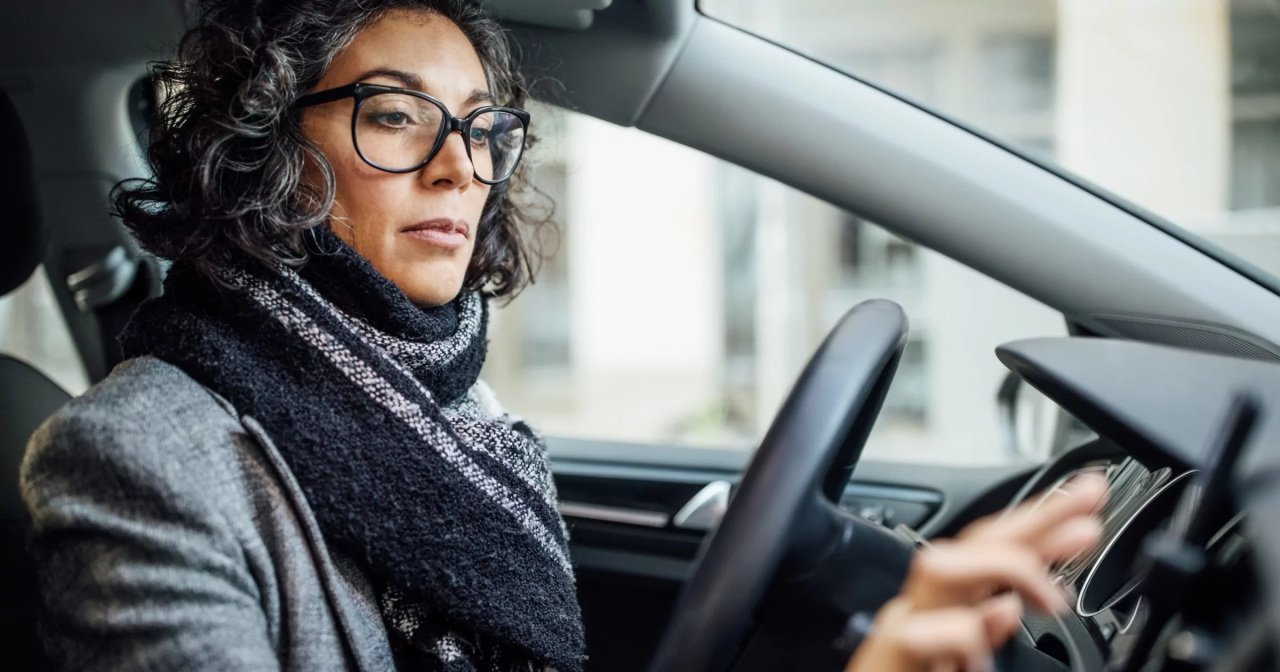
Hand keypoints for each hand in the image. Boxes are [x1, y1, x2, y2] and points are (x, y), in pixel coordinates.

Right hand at [844, 473, 1107, 671]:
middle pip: (972, 543)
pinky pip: (918, 634)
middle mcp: (920, 611)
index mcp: (947, 609)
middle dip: (1034, 517)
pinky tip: (985, 654)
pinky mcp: (884, 660)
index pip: (992, 551)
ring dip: (999, 567)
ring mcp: (899, 632)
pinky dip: (960, 636)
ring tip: (1049, 594)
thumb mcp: (959, 662)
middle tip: (1087, 500)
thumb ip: (981, 630)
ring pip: (938, 569)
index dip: (1041, 525)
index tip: (1087, 506)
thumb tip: (1007, 604)